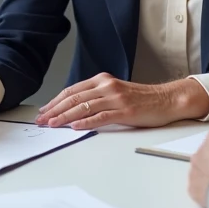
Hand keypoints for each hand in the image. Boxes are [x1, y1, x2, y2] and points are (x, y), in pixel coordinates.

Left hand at [34, 73, 208, 129]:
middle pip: (74, 98)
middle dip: (55, 110)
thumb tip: (73, 110)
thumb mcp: (115, 93)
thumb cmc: (141, 99)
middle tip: (41, 120)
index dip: (55, 101)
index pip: (72, 90)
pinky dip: (86, 122)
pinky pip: (101, 117)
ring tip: (52, 124)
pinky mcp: (125, 111)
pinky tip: (75, 127)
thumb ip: (96, 97)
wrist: (167, 100)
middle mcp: (107, 86)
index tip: (43, 111)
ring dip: (65, 117)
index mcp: (102, 80)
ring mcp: (116, 98)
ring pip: (84, 107)